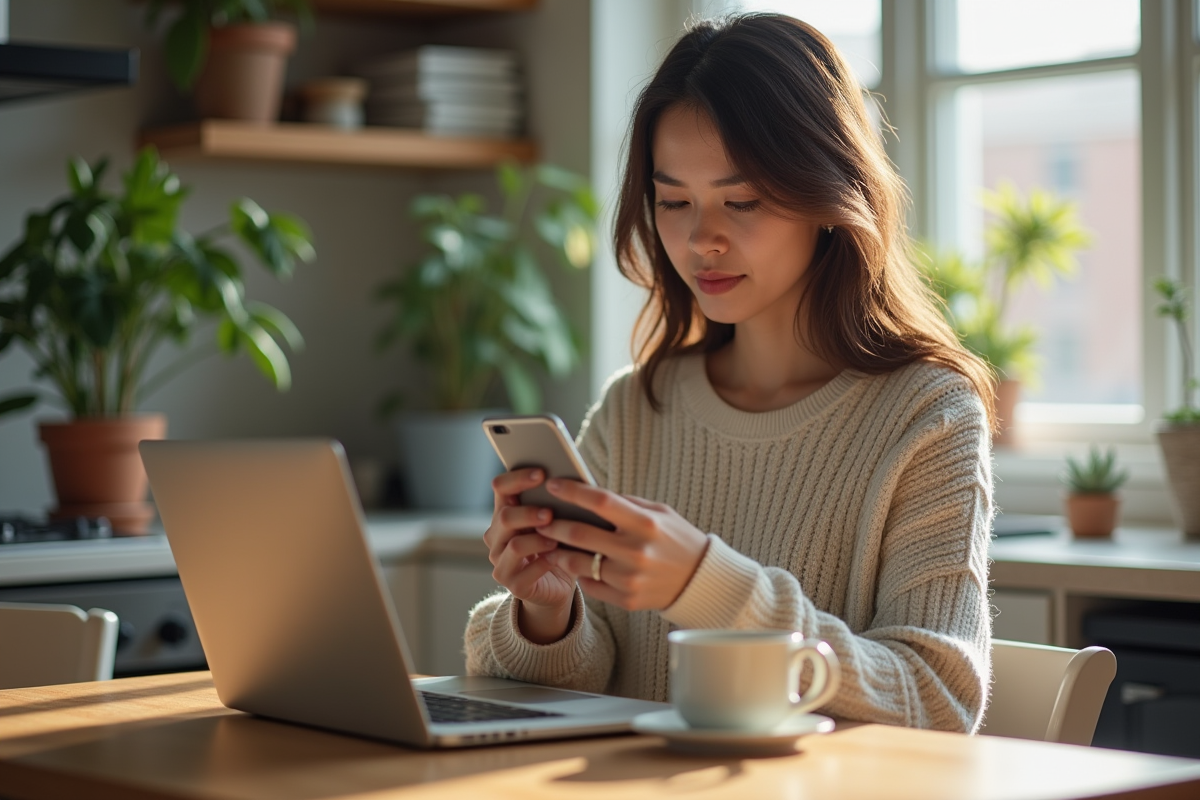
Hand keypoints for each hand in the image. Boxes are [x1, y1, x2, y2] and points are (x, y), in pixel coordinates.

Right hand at [483, 468, 576, 643]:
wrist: (559, 586)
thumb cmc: (559, 547)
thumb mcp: (557, 523)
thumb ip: (556, 504)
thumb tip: (575, 481)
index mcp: (505, 514)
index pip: (500, 487)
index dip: (518, 478)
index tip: (541, 473)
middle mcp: (497, 537)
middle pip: (504, 517)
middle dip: (528, 513)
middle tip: (551, 512)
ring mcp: (501, 562)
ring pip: (513, 545)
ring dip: (537, 539)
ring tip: (557, 538)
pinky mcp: (512, 585)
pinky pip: (524, 572)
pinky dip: (543, 563)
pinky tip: (558, 558)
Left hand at [537, 480, 709, 610]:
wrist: (700, 581)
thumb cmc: (677, 539)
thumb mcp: (660, 513)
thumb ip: (626, 503)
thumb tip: (587, 493)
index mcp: (646, 524)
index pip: (600, 502)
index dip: (572, 491)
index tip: (552, 484)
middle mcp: (636, 551)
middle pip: (579, 534)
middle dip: (552, 525)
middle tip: (538, 519)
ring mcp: (629, 578)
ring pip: (578, 563)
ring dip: (557, 552)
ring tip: (548, 543)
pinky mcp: (626, 600)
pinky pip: (590, 585)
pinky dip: (579, 573)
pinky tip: (573, 563)